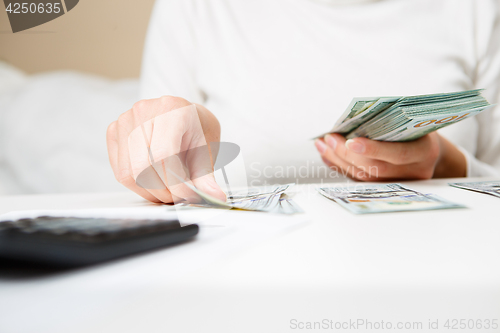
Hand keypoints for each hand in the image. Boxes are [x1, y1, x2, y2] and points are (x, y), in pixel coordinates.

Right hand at [106, 96, 225, 202]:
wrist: (183, 114)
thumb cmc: (195, 129)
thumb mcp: (207, 149)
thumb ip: (206, 176)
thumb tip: (214, 197)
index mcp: (171, 109)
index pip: (164, 155)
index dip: (175, 183)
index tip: (188, 197)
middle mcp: (144, 110)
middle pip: (143, 166)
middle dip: (163, 191)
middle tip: (178, 198)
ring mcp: (126, 120)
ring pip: (129, 173)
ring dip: (150, 191)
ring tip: (168, 192)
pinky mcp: (114, 131)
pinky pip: (120, 170)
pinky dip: (138, 185)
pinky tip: (155, 183)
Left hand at [314, 132, 465, 180]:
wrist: (428, 148)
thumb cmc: (415, 126)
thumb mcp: (410, 120)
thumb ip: (388, 122)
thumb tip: (350, 121)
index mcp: (424, 151)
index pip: (398, 154)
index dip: (373, 149)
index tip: (350, 141)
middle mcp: (414, 172)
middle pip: (376, 168)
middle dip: (347, 154)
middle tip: (329, 139)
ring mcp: (399, 183)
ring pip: (364, 177)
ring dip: (338, 160)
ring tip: (323, 145)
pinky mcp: (385, 188)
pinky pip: (358, 180)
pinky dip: (340, 167)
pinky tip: (327, 155)